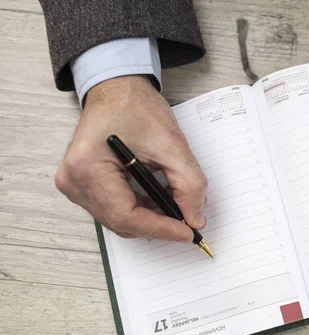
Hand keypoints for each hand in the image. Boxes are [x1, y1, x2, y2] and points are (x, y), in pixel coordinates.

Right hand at [55, 75, 207, 240]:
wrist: (117, 89)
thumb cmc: (135, 107)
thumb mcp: (172, 143)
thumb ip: (189, 184)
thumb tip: (195, 219)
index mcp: (88, 166)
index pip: (126, 216)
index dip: (161, 229)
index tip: (188, 232)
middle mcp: (74, 180)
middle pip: (121, 222)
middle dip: (158, 226)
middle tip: (189, 224)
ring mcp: (74, 184)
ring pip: (118, 220)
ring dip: (150, 219)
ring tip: (177, 209)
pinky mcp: (82, 184)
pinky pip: (114, 209)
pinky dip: (140, 210)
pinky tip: (160, 201)